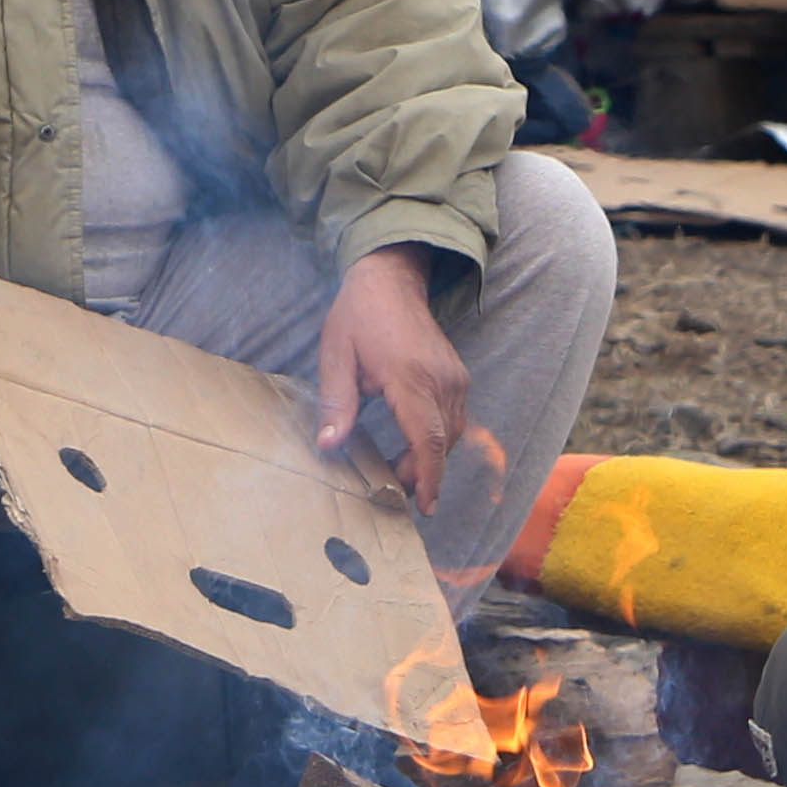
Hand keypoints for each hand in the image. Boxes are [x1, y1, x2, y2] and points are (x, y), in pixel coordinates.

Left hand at [312, 248, 475, 517]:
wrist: (390, 279)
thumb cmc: (358, 315)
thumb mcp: (336, 356)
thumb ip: (336, 403)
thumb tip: (329, 446)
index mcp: (410, 376)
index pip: (428, 439)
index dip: (427, 477)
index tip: (424, 506)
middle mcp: (440, 379)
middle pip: (443, 442)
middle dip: (423, 473)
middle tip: (394, 490)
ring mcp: (454, 377)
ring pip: (453, 433)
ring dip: (431, 457)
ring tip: (401, 472)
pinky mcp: (457, 376)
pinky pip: (454, 418)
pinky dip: (438, 438)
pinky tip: (414, 446)